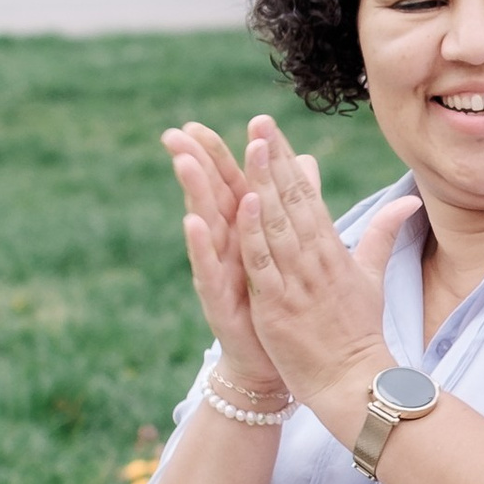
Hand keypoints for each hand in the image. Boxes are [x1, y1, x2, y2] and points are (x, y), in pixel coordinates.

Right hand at [162, 121, 280, 388]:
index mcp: (249, 232)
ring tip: (183, 162)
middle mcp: (230, 247)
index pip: (233, 183)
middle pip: (213, 198)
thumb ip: (300, 204)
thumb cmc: (284, 302)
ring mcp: (222, 272)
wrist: (280, 361)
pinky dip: (202, 246)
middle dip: (196, 165)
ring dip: (196, 195)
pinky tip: (193, 222)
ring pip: (207, 227)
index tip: (199, 122)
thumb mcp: (294, 246)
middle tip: (177, 132)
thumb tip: (307, 160)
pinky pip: (208, 270)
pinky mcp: (220, 300)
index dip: (221, 154)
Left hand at [233, 118, 418, 438]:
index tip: (270, 130)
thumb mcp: (372, 278)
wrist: (354, 381)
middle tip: (258, 124)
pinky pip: (264, 265)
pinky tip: (244, 205)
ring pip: (277, 226)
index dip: (289, 162)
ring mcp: (297, 283)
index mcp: (335, 252)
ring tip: (249, 150)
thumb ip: (384, 235)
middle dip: (275, 161)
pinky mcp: (279, 306)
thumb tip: (410, 203)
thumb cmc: (360, 331)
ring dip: (262, 186)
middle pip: (292, 203)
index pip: (308, 197)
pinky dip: (254, 235)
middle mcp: (316, 261)